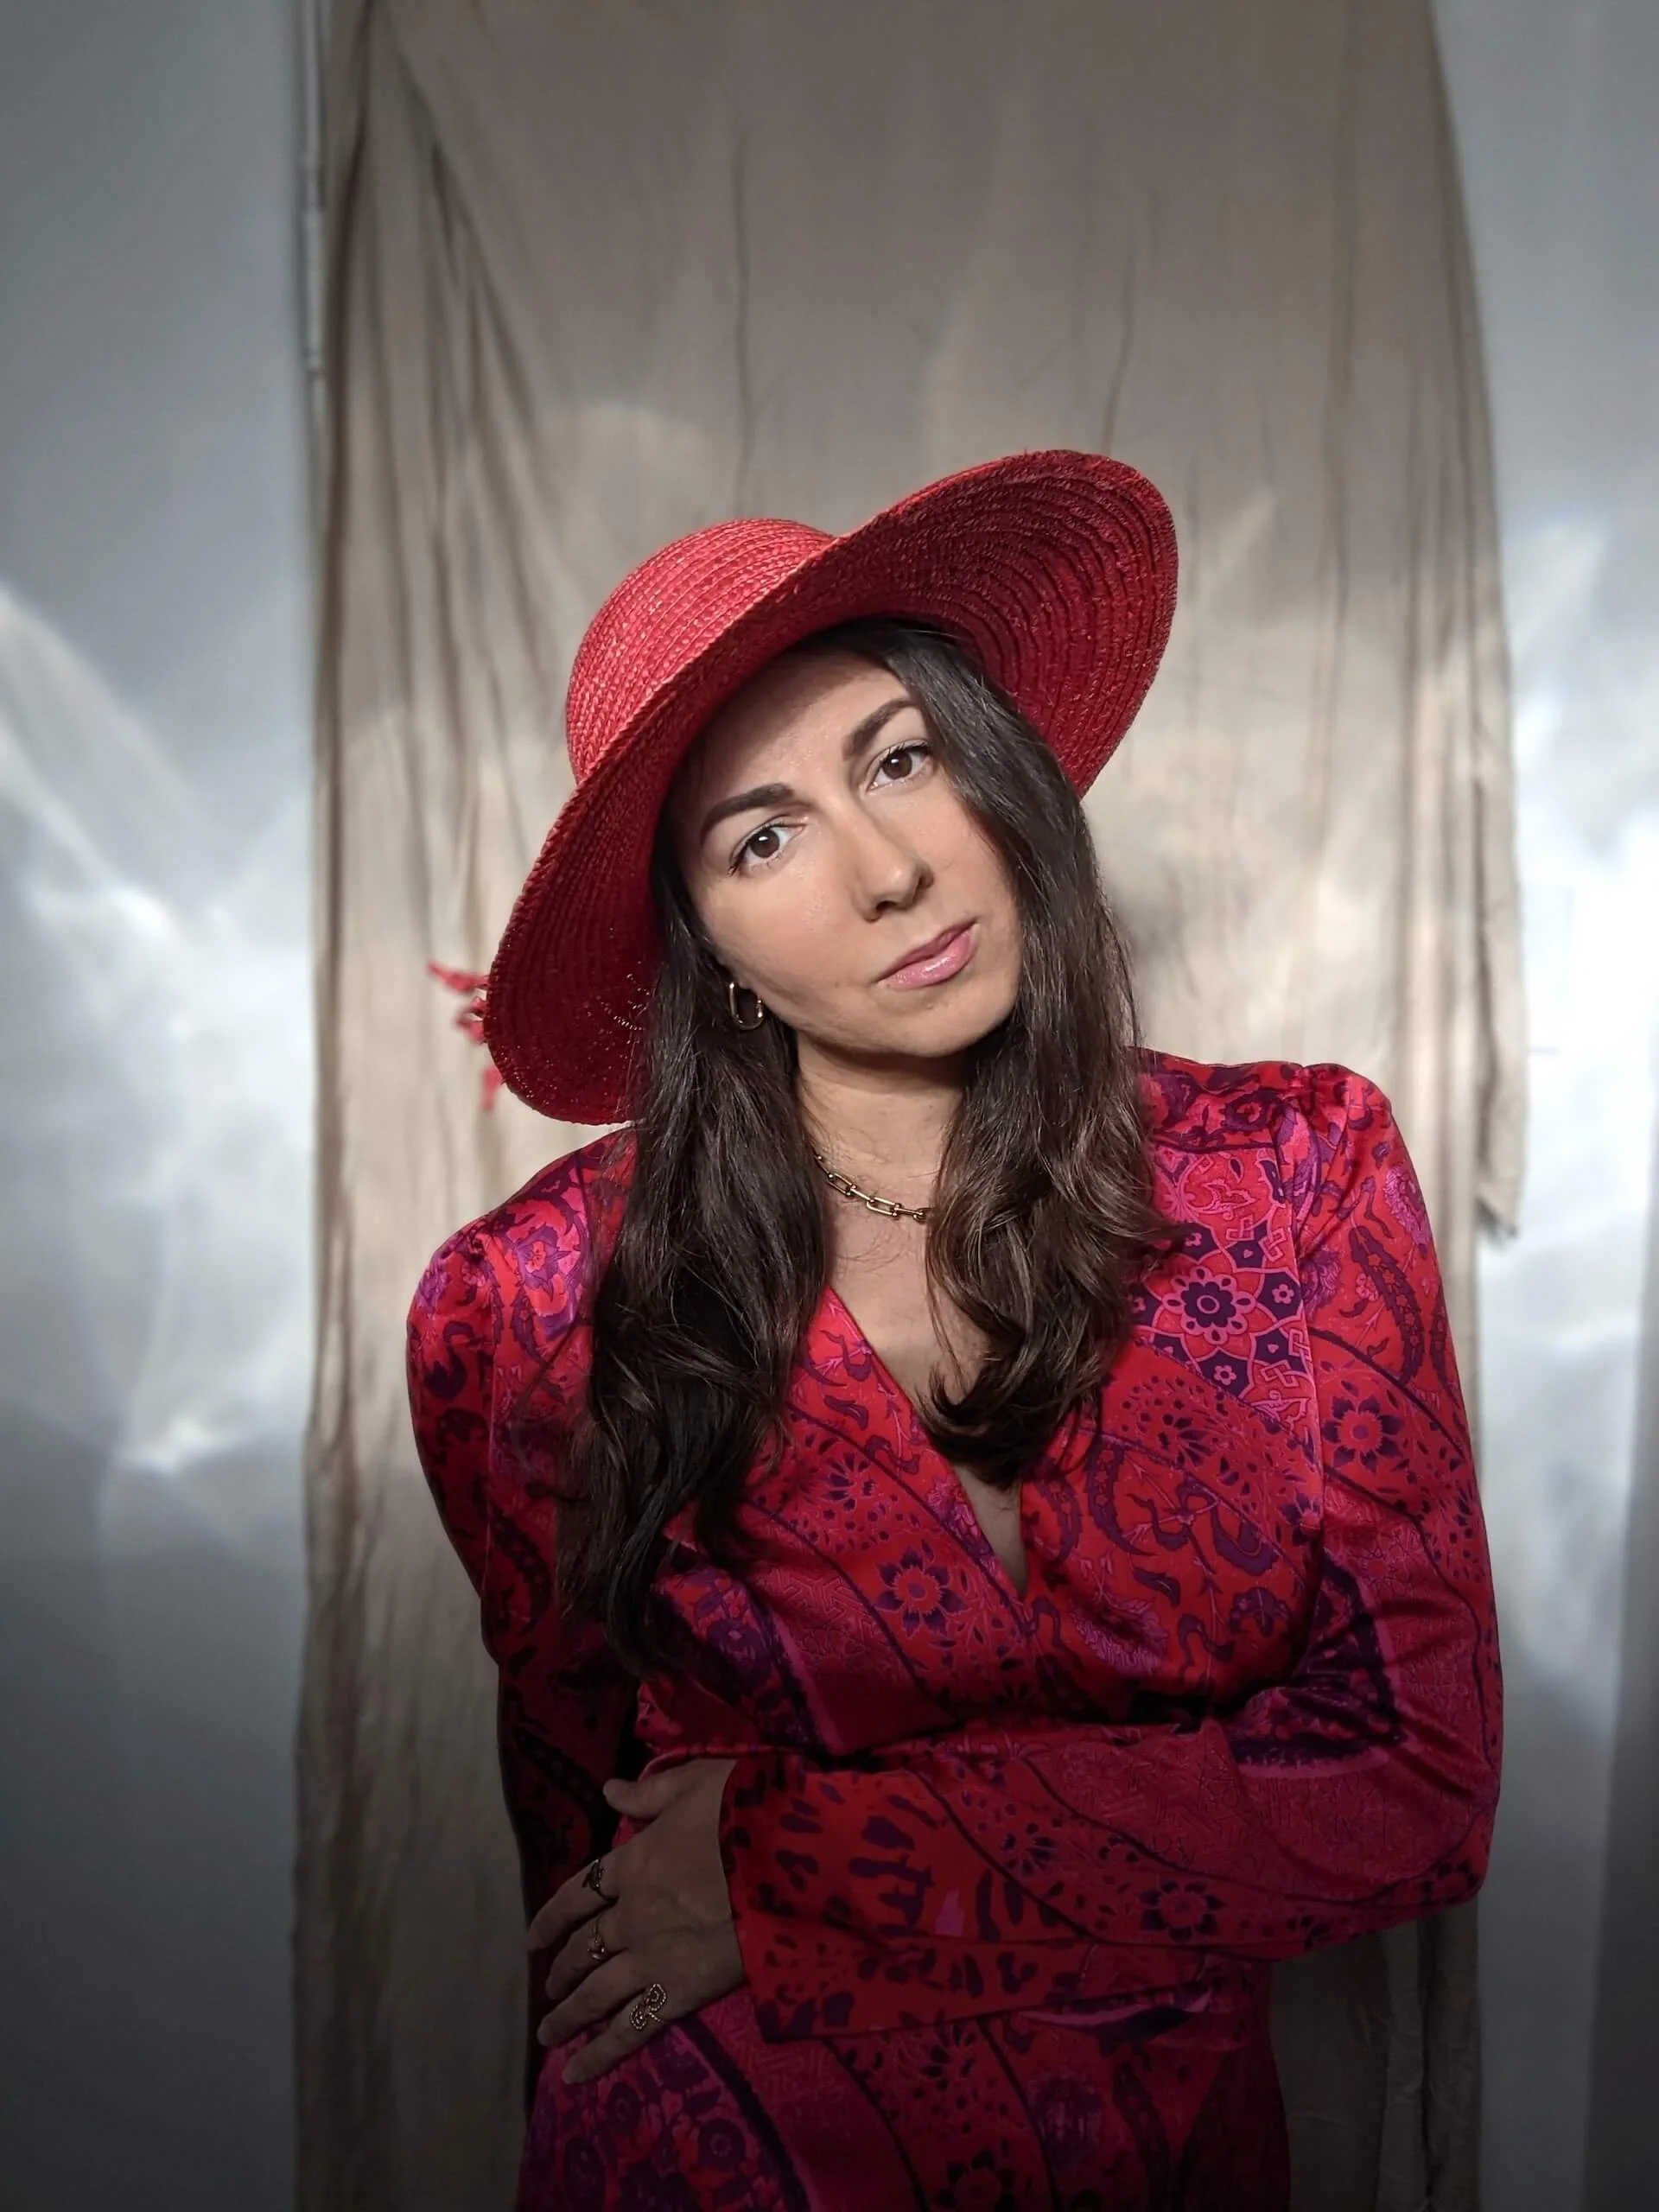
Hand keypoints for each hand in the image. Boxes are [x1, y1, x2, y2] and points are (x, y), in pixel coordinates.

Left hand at [527, 1757, 742, 2083]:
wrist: (788, 1855)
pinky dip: (600, 2053)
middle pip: (585, 1946)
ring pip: (596, 1993)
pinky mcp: (680, 1992)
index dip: (552, 1916)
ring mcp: (652, 1957)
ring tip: (548, 2034)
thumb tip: (608, 1791)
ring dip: (568, 2015)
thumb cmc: (745, 1809)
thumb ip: (648, 1792)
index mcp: (633, 1863)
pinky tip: (575, 2074)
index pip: (579, 1892)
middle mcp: (632, 1914)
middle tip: (548, 1987)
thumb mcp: (694, 1781)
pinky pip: (632, 2028)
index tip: (533, 1938)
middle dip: (562, 1969)